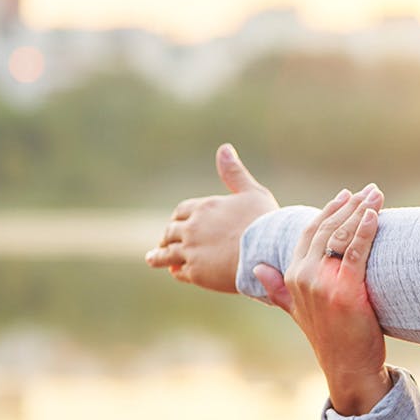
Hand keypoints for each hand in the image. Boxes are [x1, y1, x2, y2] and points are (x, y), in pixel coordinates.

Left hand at [145, 143, 278, 292]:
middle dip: (166, 236)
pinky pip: (179, 271)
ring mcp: (191, 251)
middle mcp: (192, 228)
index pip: (181, 211)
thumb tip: (224, 148)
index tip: (176, 222)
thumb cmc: (264, 222)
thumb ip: (234, 172)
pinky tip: (174, 272)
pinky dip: (175, 270)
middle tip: (163, 241)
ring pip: (167, 254)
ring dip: (158, 256)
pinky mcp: (195, 272)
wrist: (267, 252)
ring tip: (152, 258)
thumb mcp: (251, 192)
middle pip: (170, 232)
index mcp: (204, 207)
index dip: (178, 218)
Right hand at [254, 184, 391, 415]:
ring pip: (341, 235)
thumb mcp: (297, 310)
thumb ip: (277, 288)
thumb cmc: (330, 337)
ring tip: (377, 195)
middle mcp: (303, 276)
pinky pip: (356, 252)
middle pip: (326, 229)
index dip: (328, 211)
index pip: (309, 232)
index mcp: (292, 276)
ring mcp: (322, 283)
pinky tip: (375, 215)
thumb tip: (258, 268)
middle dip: (350, 205)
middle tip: (369, 189)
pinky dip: (366, 230)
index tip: (347, 194)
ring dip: (361, 210)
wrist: (347, 367)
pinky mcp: (344, 290)